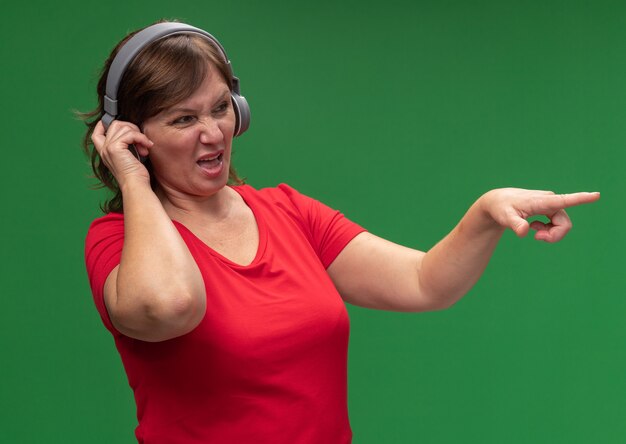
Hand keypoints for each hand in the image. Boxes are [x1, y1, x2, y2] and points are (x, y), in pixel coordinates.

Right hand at [91, 120, 153, 186]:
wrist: (135, 186)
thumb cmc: (136, 175)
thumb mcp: (129, 157)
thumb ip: (127, 145)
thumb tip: (135, 131)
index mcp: (105, 152)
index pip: (97, 132)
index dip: (107, 124)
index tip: (125, 127)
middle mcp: (104, 149)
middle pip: (115, 125)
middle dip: (132, 128)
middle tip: (141, 141)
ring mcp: (108, 148)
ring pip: (123, 127)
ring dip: (139, 135)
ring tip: (145, 148)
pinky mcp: (114, 148)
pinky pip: (130, 134)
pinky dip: (141, 138)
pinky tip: (147, 146)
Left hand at [480, 188, 599, 242]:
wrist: (498, 202)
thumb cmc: (501, 208)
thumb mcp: (505, 218)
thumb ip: (515, 225)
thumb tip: (524, 232)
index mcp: (542, 201)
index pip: (564, 200)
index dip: (581, 199)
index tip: (596, 195)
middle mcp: (550, 201)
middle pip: (564, 224)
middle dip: (554, 236)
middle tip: (536, 238)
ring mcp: (551, 204)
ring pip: (562, 225)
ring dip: (550, 234)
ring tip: (534, 232)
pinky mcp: (549, 208)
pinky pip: (557, 224)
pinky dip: (547, 230)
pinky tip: (534, 226)